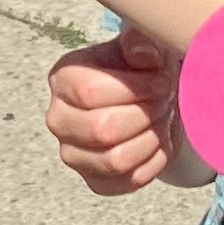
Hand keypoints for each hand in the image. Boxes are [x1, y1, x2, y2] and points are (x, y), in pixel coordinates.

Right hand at [46, 33, 188, 194]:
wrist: (147, 100)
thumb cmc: (141, 69)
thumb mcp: (142, 46)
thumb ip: (141, 44)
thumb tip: (145, 58)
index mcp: (63, 79)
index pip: (90, 92)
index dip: (136, 89)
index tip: (162, 81)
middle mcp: (59, 119)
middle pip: (102, 129)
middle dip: (145, 115)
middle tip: (164, 102)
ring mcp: (73, 154)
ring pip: (116, 160)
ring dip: (151, 139)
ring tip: (161, 120)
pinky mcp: (95, 181)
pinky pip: (129, 181)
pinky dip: (153, 162)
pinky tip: (157, 141)